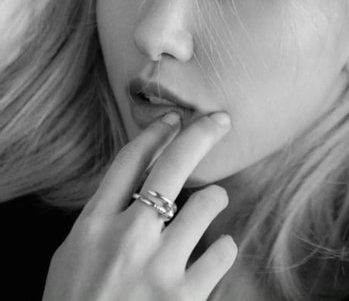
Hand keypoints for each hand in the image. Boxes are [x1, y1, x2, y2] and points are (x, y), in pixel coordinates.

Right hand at [42, 112, 236, 300]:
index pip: (129, 161)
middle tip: (220, 120)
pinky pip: (224, 251)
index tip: (174, 118)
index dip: (156, 132)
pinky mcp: (187, 296)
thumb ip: (102, 218)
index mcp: (94, 226)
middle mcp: (127, 238)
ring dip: (214, 200)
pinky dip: (222, 248)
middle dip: (201, 134)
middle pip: (172, 166)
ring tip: (209, 207)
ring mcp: (159, 267)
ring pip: (208, 202)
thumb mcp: (72, 256)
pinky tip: (212, 254)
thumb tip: (135, 184)